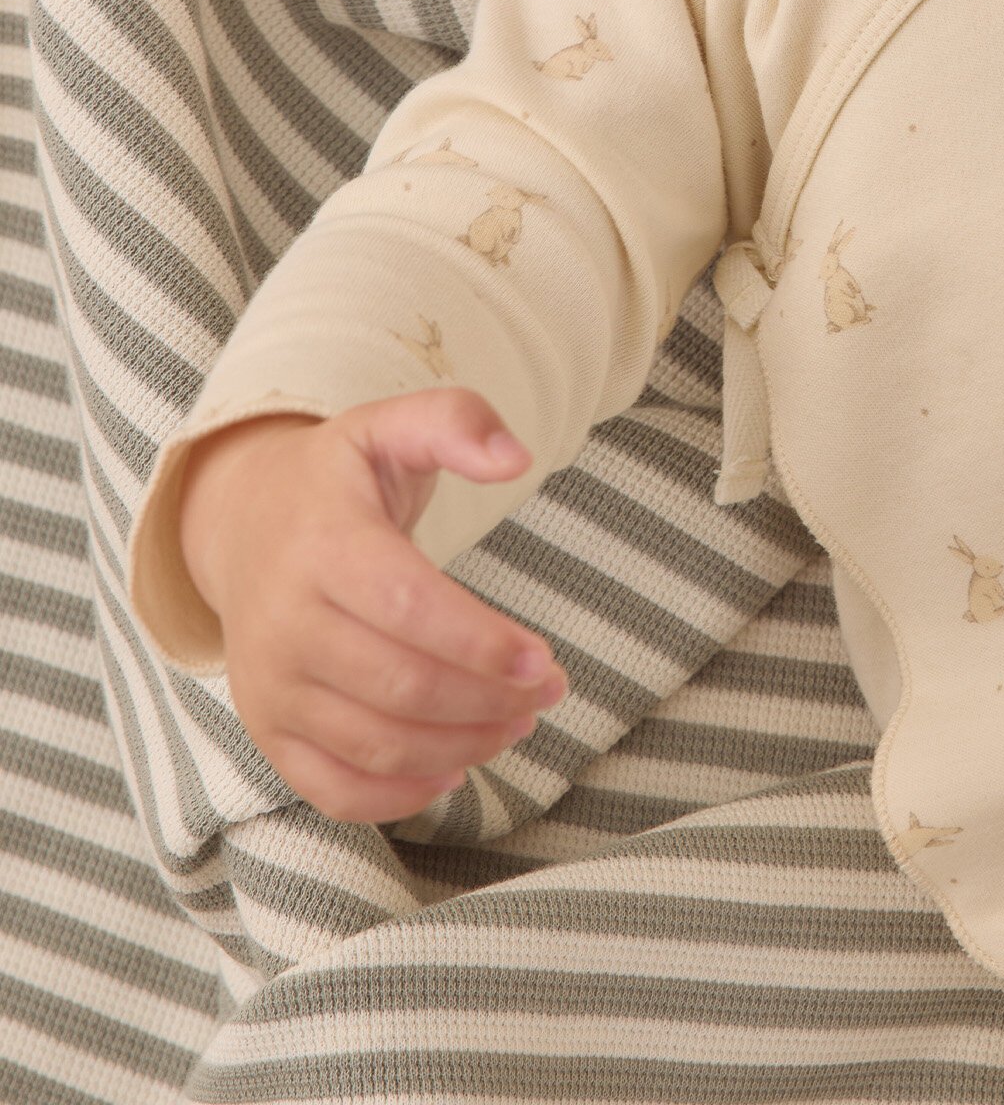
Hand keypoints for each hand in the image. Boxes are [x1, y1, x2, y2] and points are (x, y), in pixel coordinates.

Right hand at [178, 390, 565, 824]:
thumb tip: (517, 458)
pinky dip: (399, 797)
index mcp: (323, 545)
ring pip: (375, 745)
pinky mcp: (266, 729)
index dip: (482, 644)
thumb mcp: (391, 425)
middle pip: (401, 687)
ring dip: (460, 748)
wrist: (241, 522)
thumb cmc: (338, 478)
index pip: (410, 609)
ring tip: (515, 724)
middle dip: (488, 701)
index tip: (542, 660)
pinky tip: (455, 771)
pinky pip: (332, 788)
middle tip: (546, 692)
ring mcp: (270, 685)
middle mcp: (285, 623)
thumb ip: (458, 422)